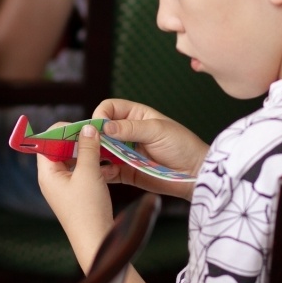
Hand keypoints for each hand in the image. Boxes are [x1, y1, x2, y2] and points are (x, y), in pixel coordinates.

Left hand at [37, 123, 113, 271]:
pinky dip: (94, 165)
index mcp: (47, 173)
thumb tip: (88, 128)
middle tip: (97, 133)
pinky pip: (83, 171)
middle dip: (78, 139)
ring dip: (89, 151)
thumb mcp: (89, 174)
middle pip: (60, 149)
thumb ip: (88, 148)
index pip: (47, 141)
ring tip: (105, 145)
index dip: (63, 130)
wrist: (96, 241)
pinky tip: (110, 163)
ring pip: (74, 160)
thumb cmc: (88, 209)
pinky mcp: (77, 193)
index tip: (84, 126)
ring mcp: (65, 186)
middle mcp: (52, 178)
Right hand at [93, 99, 208, 199]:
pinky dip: (102, 172)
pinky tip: (101, 174)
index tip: (99, 126)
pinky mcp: (126, 172)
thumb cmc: (182, 145)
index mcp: (136, 116)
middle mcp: (128, 133)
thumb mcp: (157, 130)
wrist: (195, 173)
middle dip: (93, 136)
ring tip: (89, 160)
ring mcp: (125, 153)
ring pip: (102, 151)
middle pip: (101, 130)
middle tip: (86, 145)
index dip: (101, 115)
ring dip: (95, 155)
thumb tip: (105, 127)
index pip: (110, 108)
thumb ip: (131, 128)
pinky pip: (109, 171)